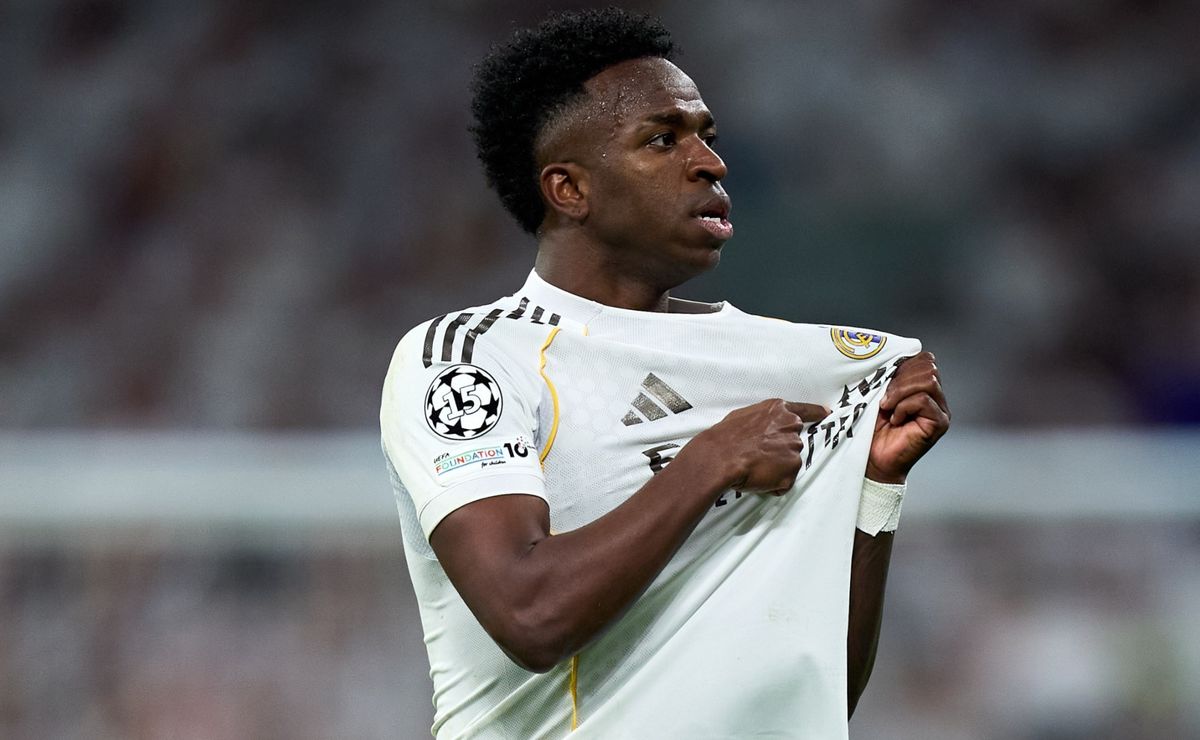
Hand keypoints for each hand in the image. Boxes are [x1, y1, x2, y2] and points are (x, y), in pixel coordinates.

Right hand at [686, 399, 829, 493]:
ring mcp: (793, 448)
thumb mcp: (743, 416)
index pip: (806, 410)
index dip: (817, 413)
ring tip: (754, 467)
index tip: (826, 413)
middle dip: (780, 450)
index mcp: (779, 410)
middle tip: (760, 456)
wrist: (720, 457)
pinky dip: (774, 484)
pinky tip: (758, 478)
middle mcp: (791, 426)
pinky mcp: (792, 470)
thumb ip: (762, 419)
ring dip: (776, 468)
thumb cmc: (726, 437)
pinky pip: (785, 482)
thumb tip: (761, 428)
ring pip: (789, 462)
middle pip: (793, 441)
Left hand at [866, 352, 949, 483]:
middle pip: (928, 365)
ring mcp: (940, 409)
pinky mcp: (940, 422)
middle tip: (883, 399)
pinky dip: (904, 406)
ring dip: (901, 391)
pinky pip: (924, 400)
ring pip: (928, 380)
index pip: (922, 358)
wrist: (872, 460)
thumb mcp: (874, 394)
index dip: (900, 364)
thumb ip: (884, 375)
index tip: (881, 381)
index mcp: (920, 385)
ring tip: (887, 408)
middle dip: (900, 378)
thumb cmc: (870, 429)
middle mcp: (935, 396)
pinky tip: (895, 420)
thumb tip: (879, 351)